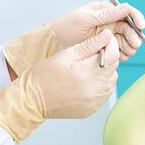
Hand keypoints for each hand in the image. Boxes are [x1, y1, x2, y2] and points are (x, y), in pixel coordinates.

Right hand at [0, 30, 119, 140]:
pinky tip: (86, 82)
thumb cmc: (44, 75)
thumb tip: (107, 35)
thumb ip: (90, 45)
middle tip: (91, 56)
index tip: (105, 41)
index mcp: (88, 72)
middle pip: (114, 68)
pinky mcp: (93, 108)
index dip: (111, 45)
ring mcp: (95, 101)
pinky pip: (105, 93)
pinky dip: (100, 85)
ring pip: (111, 80)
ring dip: (104, 72)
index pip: (113, 55)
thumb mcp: (66, 54)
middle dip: (107, 58)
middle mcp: (95, 89)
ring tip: (87, 70)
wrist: (31, 101)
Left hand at [49, 1, 144, 60]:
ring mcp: (109, 37)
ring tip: (128, 51)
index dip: (136, 18)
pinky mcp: (107, 49)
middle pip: (129, 29)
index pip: (127, 13)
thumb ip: (107, 14)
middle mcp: (110, 24)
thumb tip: (126, 7)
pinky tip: (120, 57)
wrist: (53, 44)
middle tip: (134, 44)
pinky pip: (120, 51)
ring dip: (130, 46)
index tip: (141, 25)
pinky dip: (123, 54)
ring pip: (127, 41)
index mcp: (106, 12)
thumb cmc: (66, 26)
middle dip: (134, 36)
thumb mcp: (86, 18)